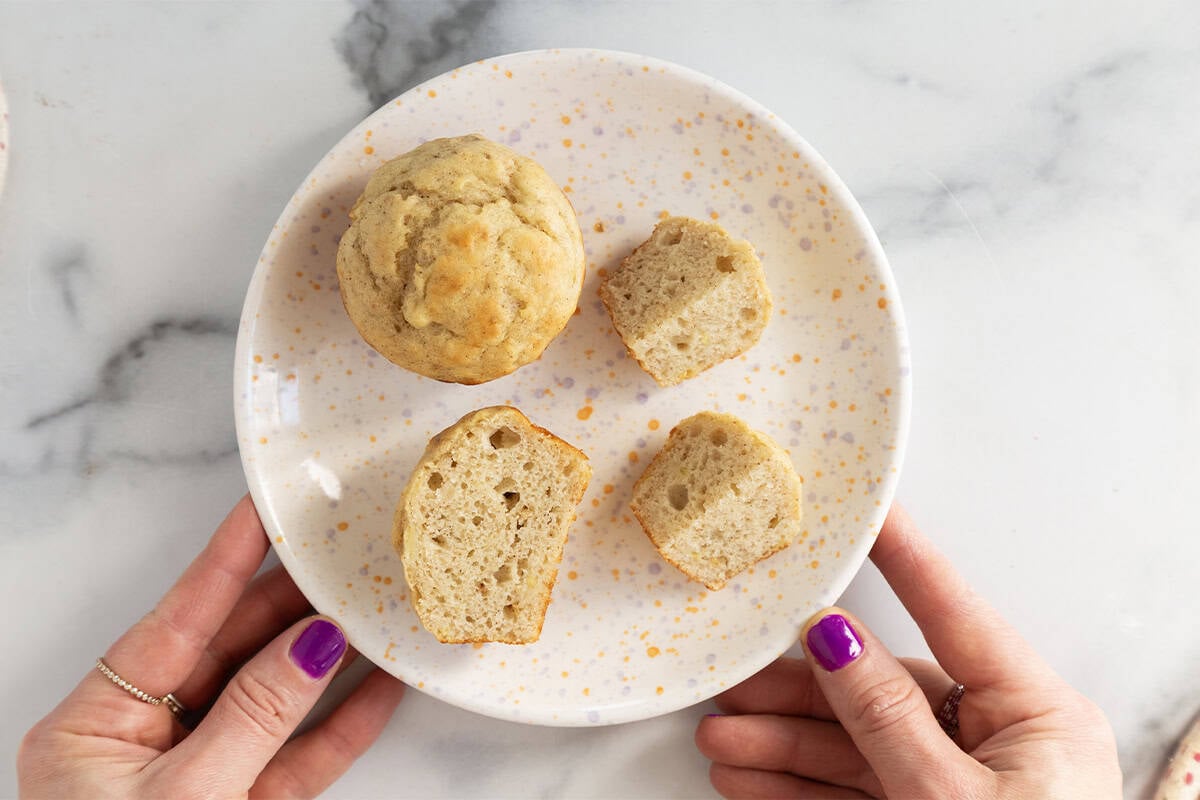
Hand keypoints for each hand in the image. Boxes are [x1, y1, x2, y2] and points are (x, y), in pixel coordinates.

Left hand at [18, 496, 405, 798]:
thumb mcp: (184, 799)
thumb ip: (254, 717)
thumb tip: (312, 645)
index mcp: (97, 726)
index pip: (177, 618)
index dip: (226, 558)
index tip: (267, 506)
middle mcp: (146, 741)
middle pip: (231, 650)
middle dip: (290, 603)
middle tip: (341, 555)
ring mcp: (198, 775)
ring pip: (273, 699)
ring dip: (327, 659)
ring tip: (375, 608)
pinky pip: (297, 757)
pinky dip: (340, 725)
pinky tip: (381, 689)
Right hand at [696, 504, 1120, 798]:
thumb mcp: (949, 799)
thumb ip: (886, 716)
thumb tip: (837, 638)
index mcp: (1036, 713)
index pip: (953, 610)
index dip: (902, 555)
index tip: (860, 506)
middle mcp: (1002, 740)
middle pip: (882, 690)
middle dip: (799, 692)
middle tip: (735, 681)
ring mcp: (964, 784)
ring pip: (859, 745)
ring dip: (785, 745)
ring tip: (721, 741)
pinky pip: (858, 790)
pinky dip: (802, 787)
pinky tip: (751, 779)